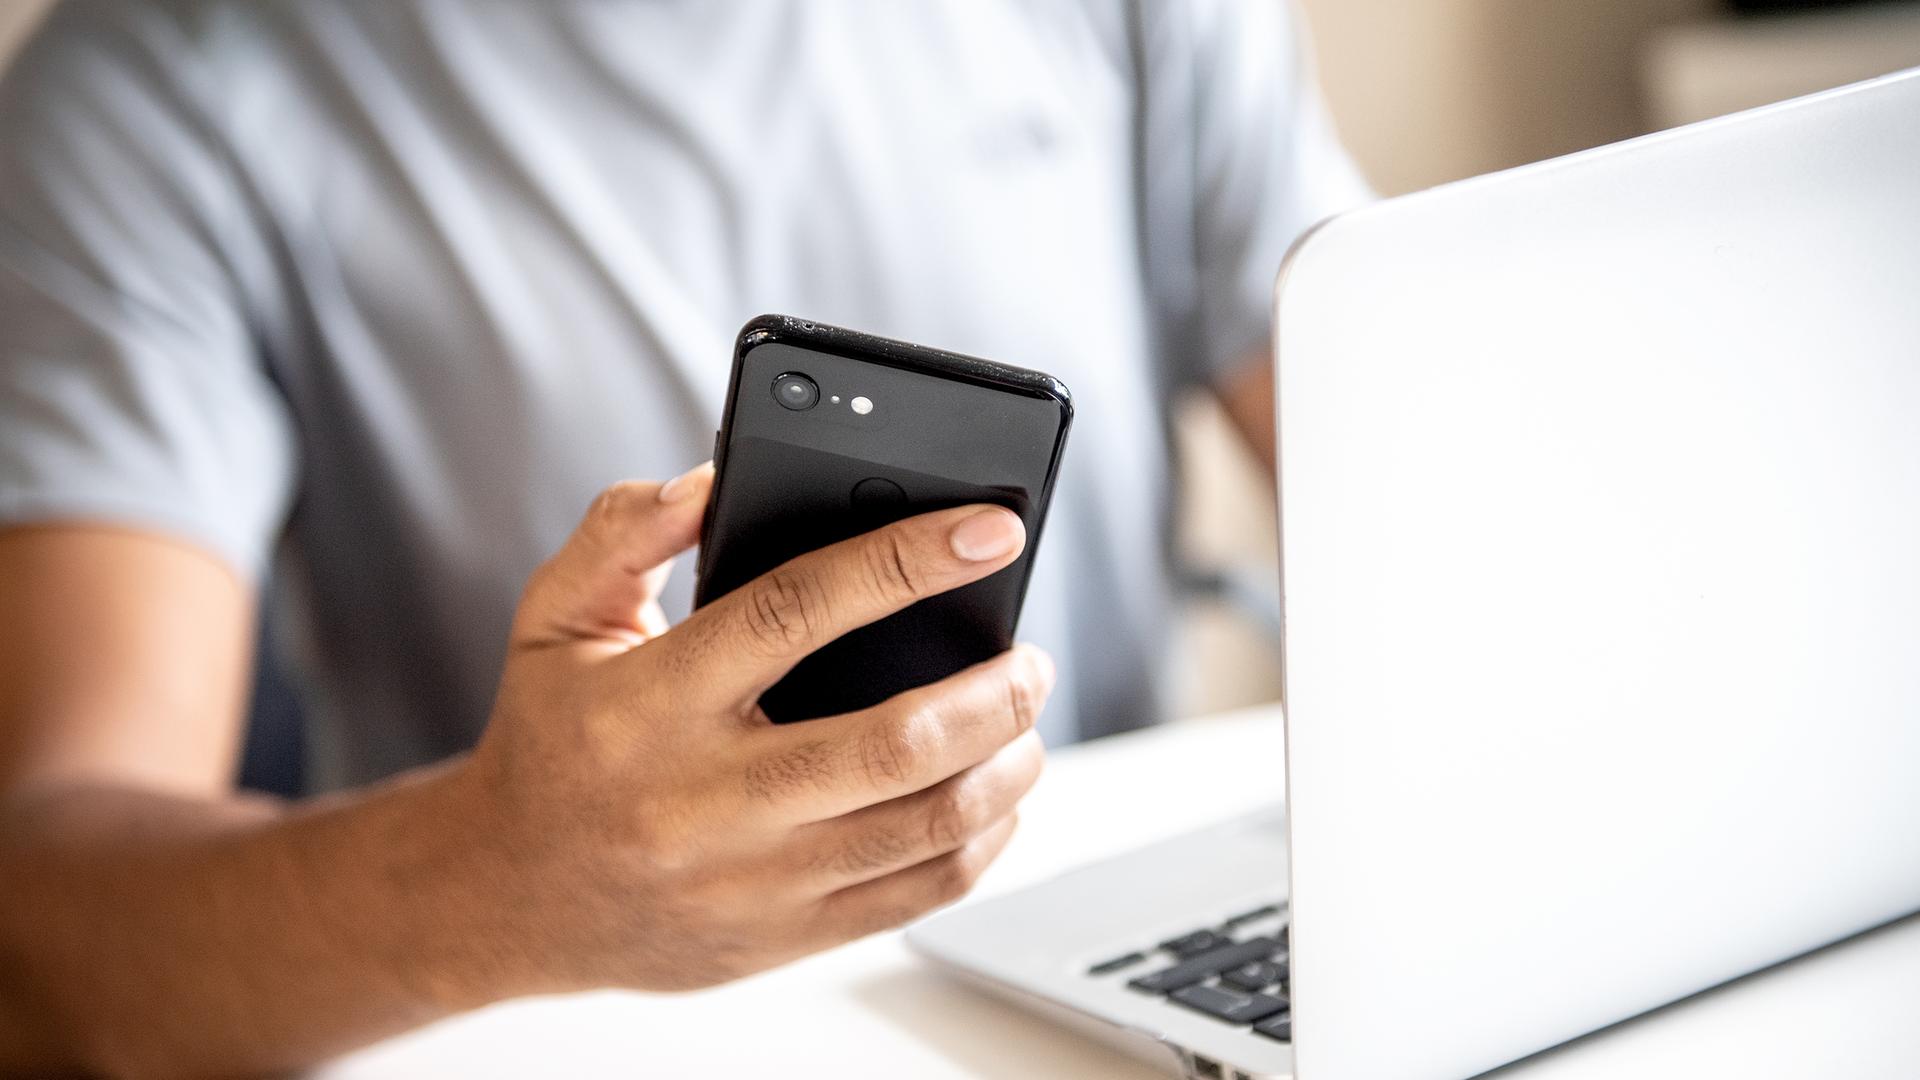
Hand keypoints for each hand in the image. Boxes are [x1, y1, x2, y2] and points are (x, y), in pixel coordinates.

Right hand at [453, 464, 1052, 997]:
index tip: (992, 530)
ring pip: (920, 828)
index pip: (797, 611)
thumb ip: (624, 532)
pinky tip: (995, 798)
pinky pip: (912, 895)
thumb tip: (711, 477)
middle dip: (991, 692)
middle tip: (1031, 656)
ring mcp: (747, 880)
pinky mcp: (778, 938)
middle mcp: (702, 797)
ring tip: (1024, 720)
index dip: (907, 561)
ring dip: (1004, 767)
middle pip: (890, 745)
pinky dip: (980, 844)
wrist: (505, 896)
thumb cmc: (552, 738)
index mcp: (649, 700)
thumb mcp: (553, 617)